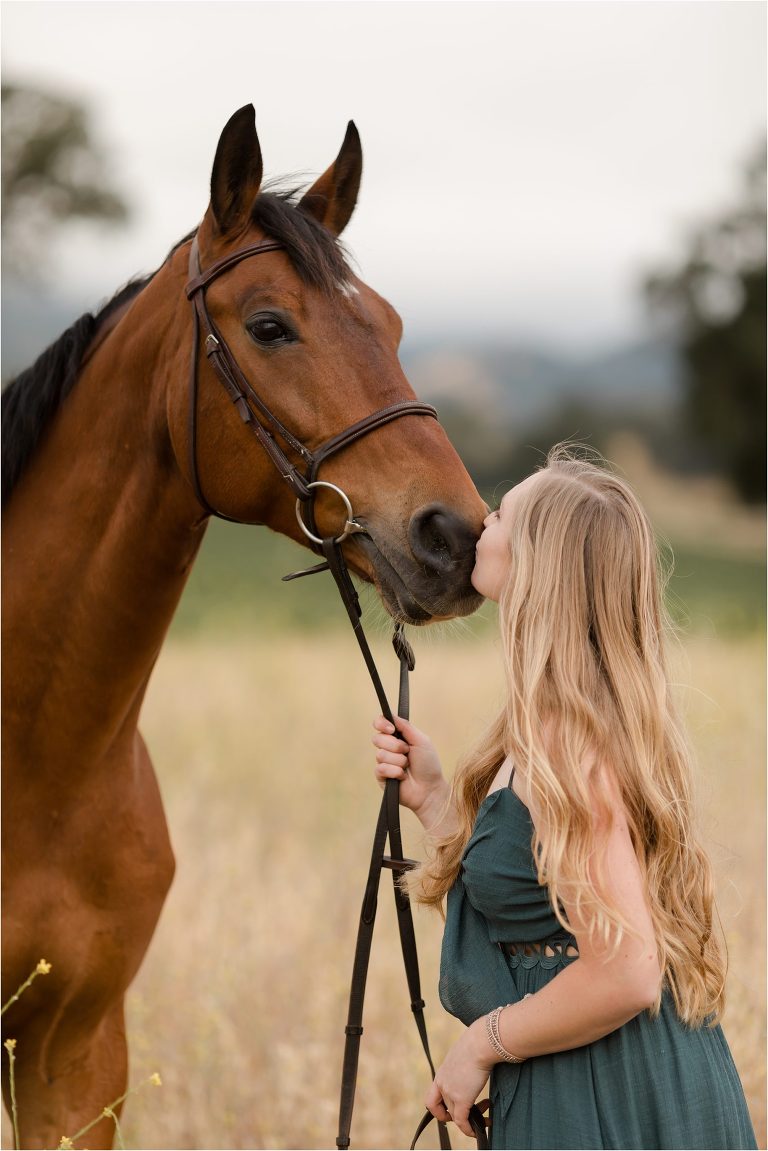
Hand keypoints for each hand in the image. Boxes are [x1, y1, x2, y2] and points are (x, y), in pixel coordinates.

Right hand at [371, 715, 447, 827]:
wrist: (430, 788)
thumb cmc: (428, 765)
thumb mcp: (421, 741)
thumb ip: (406, 727)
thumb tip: (391, 715)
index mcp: (397, 737)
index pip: (380, 724)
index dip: (381, 724)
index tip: (391, 729)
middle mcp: (388, 748)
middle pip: (377, 738)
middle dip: (394, 745)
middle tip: (407, 751)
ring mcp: (384, 762)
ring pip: (380, 754)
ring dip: (398, 760)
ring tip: (407, 766)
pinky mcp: (381, 777)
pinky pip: (381, 768)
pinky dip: (395, 771)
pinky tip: (402, 776)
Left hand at [425, 1017, 494, 1137]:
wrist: (480, 1044)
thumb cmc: (477, 1044)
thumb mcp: (464, 1055)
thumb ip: (463, 1064)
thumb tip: (475, 1062)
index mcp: (441, 1074)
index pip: (432, 1098)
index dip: (439, 1109)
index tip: (450, 1111)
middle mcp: (442, 1084)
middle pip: (446, 1108)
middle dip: (460, 1114)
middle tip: (474, 1112)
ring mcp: (450, 1093)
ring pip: (456, 1116)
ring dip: (470, 1120)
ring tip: (485, 1118)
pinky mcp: (462, 1099)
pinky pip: (462, 1122)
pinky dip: (468, 1129)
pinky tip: (476, 1132)